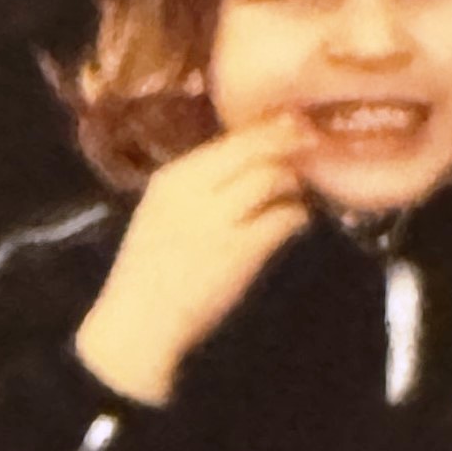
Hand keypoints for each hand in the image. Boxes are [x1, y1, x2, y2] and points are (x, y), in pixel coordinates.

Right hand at [73, 121, 314, 405]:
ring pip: (273, 177)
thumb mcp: (160, 213)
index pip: (229, 138)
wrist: (139, 325)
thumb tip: (248, 160)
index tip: (290, 126)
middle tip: (312, 144)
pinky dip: (297, 217)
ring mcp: (218, 219)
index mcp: (171, 179)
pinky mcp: (242, 250)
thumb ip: (195, 185)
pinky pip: (285, 216)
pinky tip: (296, 224)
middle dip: (289, 143)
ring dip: (293, 185)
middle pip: (255, 148)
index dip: (267, 129)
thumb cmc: (150, 273)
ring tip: (296, 195)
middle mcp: (193, 190)